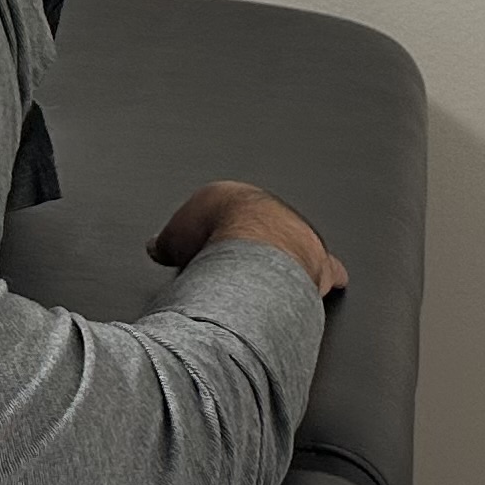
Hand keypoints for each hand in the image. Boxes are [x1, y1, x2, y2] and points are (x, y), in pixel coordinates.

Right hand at [148, 179, 346, 298]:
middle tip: (238, 272)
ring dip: (286, 266)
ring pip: (297, 249)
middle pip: (265, 231)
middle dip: (254, 249)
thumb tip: (156, 245)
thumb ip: (167, 240)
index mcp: (240, 197)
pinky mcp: (320, 265)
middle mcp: (275, 212)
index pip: (229, 213)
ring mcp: (300, 238)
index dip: (218, 234)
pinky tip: (327, 286)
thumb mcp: (174, 236)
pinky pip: (328, 272)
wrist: (250, 253)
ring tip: (268, 287)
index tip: (211, 252)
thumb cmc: (216, 236)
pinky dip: (326, 280)